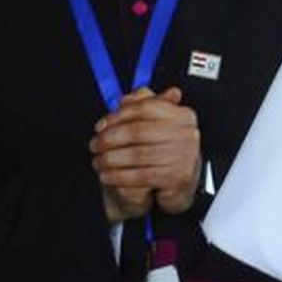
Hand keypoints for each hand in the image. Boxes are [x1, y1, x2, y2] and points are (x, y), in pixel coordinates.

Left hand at [90, 87, 200, 220]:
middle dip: (110, 139)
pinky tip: (107, 176)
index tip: (100, 125)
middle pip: (138, 131)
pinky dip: (119, 176)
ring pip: (137, 155)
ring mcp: (184, 156)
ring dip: (111, 159)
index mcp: (183, 115)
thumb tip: (125, 99)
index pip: (145, 107)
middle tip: (94, 145)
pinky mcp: (177, 178)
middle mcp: (187, 134)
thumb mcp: (156, 124)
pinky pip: (141, 176)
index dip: (118, 116)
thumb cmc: (165, 148)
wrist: (180, 181)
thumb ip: (142, 106)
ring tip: (98, 161)